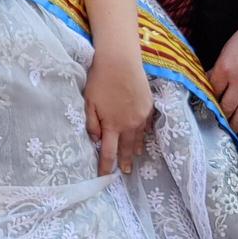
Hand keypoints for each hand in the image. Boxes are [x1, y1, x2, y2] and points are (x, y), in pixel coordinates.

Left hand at [84, 51, 153, 174]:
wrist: (120, 61)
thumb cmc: (100, 80)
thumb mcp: (89, 102)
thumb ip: (91, 123)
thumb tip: (95, 139)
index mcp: (112, 125)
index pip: (109, 153)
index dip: (106, 166)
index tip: (104, 176)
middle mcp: (129, 125)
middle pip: (127, 149)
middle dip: (124, 162)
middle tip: (125, 172)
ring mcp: (141, 116)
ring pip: (139, 139)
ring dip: (135, 150)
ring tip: (134, 158)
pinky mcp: (148, 107)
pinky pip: (146, 127)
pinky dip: (143, 135)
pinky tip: (142, 138)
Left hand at [208, 12, 237, 131]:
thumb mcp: (227, 49)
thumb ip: (220, 67)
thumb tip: (211, 80)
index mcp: (225, 68)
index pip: (212, 90)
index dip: (208, 99)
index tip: (205, 106)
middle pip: (227, 105)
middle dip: (221, 116)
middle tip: (216, 123)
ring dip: (237, 123)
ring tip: (231, 132)